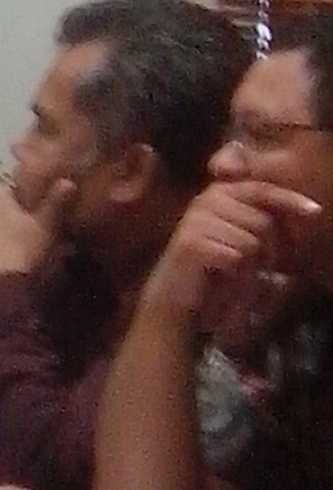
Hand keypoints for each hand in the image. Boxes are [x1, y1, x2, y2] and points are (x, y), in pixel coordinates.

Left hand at [0, 178, 68, 284]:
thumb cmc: (24, 249)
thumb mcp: (45, 225)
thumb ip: (55, 202)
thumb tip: (67, 180)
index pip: (16, 188)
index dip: (35, 191)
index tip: (51, 197)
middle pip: (8, 210)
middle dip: (25, 215)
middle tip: (48, 222)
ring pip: (1, 230)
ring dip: (16, 234)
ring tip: (37, 243)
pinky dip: (7, 251)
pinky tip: (20, 260)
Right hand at [140, 180, 320, 337]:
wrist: (173, 299)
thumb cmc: (212, 270)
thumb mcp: (242, 240)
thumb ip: (264, 222)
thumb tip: (305, 211)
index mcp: (218, 194)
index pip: (261, 190)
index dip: (289, 200)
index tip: (315, 211)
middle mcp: (205, 201)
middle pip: (262, 220)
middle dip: (271, 250)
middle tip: (261, 272)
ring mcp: (196, 221)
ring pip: (252, 241)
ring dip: (253, 267)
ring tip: (237, 278)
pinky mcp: (192, 243)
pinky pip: (236, 257)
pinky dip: (237, 275)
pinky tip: (222, 280)